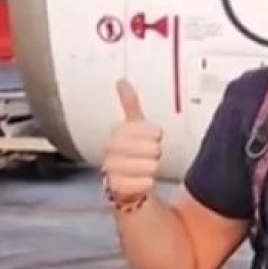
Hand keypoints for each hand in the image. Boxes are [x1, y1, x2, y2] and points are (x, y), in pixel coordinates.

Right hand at [103, 79, 162, 200]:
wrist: (125, 184)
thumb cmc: (132, 153)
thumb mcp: (134, 128)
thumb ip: (130, 105)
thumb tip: (121, 81)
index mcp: (117, 133)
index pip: (152, 130)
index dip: (156, 136)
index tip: (152, 138)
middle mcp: (111, 150)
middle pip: (153, 149)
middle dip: (155, 154)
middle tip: (147, 157)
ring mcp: (111, 169)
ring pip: (150, 166)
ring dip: (153, 170)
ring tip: (143, 170)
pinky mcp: (115, 188)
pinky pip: (144, 183)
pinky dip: (147, 184)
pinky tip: (142, 182)